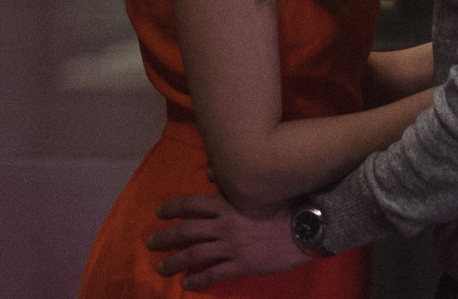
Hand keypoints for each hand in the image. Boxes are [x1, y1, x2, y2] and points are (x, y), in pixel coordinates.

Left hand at [147, 193, 308, 289]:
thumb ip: (231, 183)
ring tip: (162, 268)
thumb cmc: (285, 204)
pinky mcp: (241, 265)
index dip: (172, 208)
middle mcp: (224, 225)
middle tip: (151, 243)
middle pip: (186, 231)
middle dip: (165, 238)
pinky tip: (187, 284)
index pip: (191, 204)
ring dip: (174, 262)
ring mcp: (231, 247)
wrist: (306, 227)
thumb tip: (209, 174)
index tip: (159, 213)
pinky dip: (197, 280)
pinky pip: (213, 274)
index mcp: (227, 204)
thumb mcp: (258, 189)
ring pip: (194, 255)